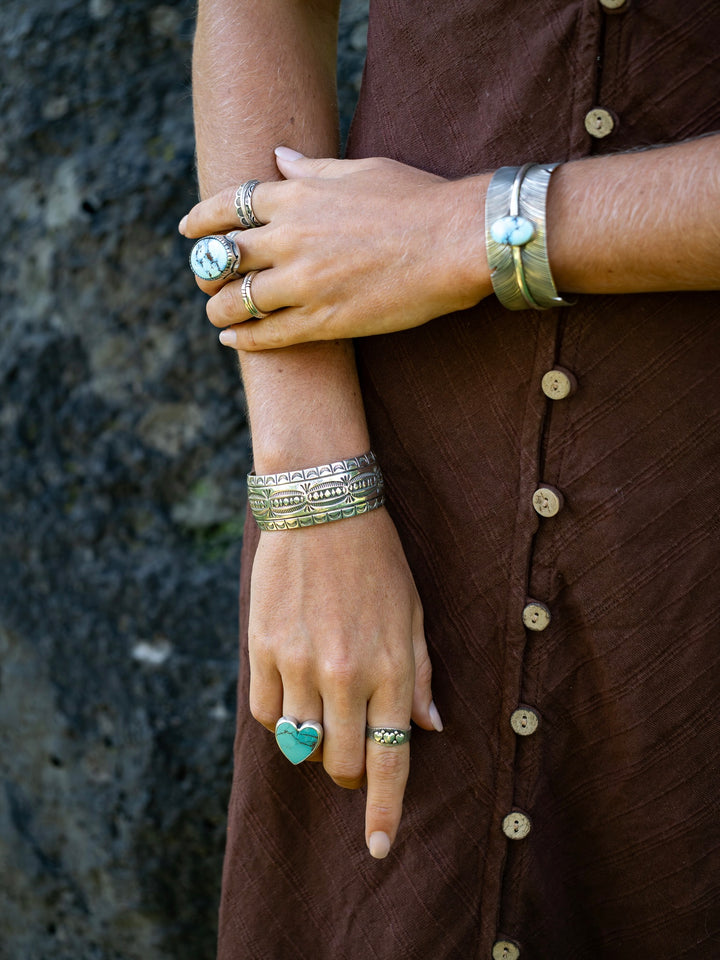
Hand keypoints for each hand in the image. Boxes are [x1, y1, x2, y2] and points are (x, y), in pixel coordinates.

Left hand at [180, 148, 491, 348]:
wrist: (455, 241)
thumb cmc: (414, 199)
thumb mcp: (358, 169)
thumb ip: (311, 167)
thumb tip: (280, 158)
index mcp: (295, 197)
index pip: (228, 207)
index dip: (200, 221)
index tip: (188, 232)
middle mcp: (289, 239)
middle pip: (223, 259)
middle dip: (206, 271)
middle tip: (206, 281)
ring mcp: (304, 283)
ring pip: (237, 302)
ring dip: (219, 311)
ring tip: (217, 317)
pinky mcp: (323, 321)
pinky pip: (268, 335)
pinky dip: (245, 340)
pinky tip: (234, 342)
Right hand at [247, 507, 442, 857]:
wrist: (322, 509)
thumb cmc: (378, 561)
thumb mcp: (414, 614)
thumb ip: (419, 675)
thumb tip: (428, 728)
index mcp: (391, 667)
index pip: (389, 757)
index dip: (384, 810)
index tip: (380, 847)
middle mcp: (344, 674)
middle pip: (338, 761)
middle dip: (346, 773)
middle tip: (349, 757)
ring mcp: (299, 663)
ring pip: (298, 742)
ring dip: (312, 743)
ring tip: (321, 714)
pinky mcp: (263, 648)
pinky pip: (267, 712)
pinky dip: (281, 717)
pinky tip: (293, 693)